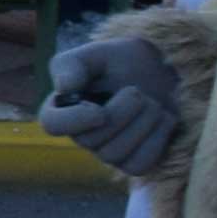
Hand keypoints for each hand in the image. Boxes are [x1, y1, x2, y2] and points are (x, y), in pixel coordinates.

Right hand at [39, 30, 183, 177]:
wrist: (161, 72)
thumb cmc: (123, 61)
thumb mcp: (96, 53)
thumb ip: (73, 64)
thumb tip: (64, 86)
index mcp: (64, 107)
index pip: (53, 124)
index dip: (74, 121)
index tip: (99, 110)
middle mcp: (82, 134)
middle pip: (91, 141)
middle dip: (121, 114)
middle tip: (136, 91)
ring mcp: (107, 152)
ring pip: (115, 155)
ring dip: (141, 124)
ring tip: (152, 102)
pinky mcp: (133, 162)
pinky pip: (139, 164)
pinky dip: (156, 139)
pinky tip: (163, 118)